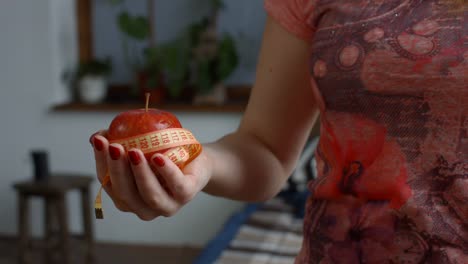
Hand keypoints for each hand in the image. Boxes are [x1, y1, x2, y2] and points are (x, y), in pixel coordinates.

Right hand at [90, 131, 211, 220]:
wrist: (199, 162)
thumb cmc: (166, 156)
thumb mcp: (141, 147)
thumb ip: (120, 143)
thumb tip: (96, 136)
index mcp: (127, 198)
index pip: (108, 183)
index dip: (101, 162)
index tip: (99, 140)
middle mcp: (144, 207)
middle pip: (125, 193)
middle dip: (117, 169)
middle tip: (115, 146)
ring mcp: (166, 206)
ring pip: (149, 194)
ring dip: (140, 173)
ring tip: (134, 151)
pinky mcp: (186, 196)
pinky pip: (176, 186)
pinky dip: (166, 172)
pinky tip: (158, 158)